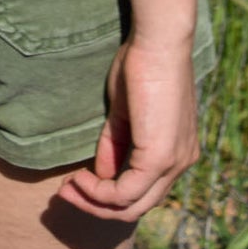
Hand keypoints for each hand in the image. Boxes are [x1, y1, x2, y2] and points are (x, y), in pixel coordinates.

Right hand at [58, 36, 199, 222]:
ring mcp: (173, 163)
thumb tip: (99, 175)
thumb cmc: (142, 64)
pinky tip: (80, 179)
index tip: (77, 181)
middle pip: (137, 206)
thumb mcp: (124, 112)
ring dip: (94, 202)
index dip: (109, 193)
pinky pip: (124, 193)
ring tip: (67, 188)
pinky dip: (98, 193)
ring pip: (130, 206)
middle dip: (98, 205)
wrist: (158, 42)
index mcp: (178, 151)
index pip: (144, 190)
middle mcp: (181, 163)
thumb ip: (115, 144)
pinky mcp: (159, 159)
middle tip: (66, 193)